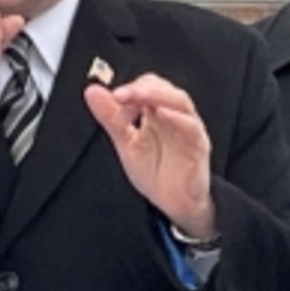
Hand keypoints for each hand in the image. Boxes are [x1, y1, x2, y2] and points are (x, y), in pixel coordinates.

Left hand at [83, 74, 215, 237]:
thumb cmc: (155, 172)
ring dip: (157, 95)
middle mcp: (173, 116)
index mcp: (155, 113)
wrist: (174, 204)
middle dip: (140, 88)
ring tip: (138, 95)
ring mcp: (187, 128)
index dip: (130, 89)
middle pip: (162, 88)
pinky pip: (191, 126)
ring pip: (179, 101)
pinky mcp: (198, 145)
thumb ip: (111, 118)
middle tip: (120, 94)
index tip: (114, 97)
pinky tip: (161, 113)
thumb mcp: (126, 144)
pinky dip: (177, 117)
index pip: (146, 86)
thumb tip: (92, 91)